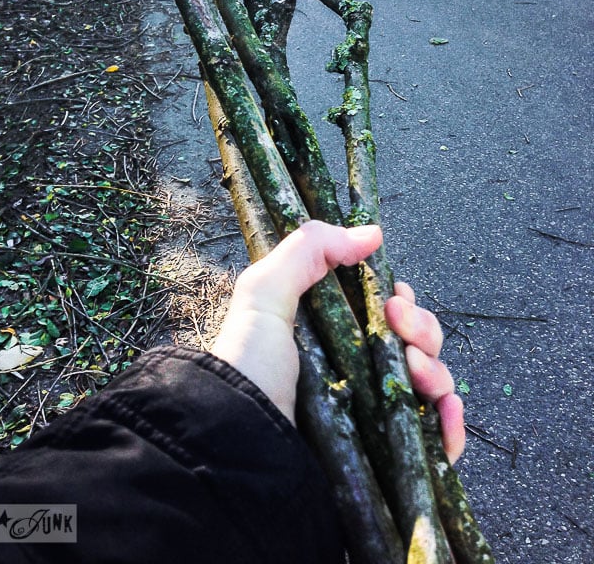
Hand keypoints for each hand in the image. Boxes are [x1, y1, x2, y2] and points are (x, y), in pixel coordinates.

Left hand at [211, 220, 464, 462]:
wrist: (241, 445)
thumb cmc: (248, 366)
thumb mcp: (265, 293)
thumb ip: (309, 249)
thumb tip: (372, 233)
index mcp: (332, 338)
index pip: (385, 315)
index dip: (400, 302)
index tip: (394, 296)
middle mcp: (356, 375)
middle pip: (416, 345)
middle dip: (422, 327)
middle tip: (399, 325)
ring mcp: (375, 419)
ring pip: (431, 386)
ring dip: (437, 369)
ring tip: (416, 369)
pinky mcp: (389, 461)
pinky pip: (438, 442)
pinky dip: (452, 423)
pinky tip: (445, 408)